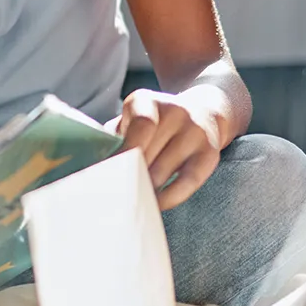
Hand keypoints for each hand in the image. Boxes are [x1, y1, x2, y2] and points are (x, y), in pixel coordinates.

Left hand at [109, 88, 225, 209]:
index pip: (141, 125)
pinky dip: (169, 197)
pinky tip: (156, 204)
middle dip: (129, 176)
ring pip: (163, 171)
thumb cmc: (154, 124)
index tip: (110, 173)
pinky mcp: (209, 154)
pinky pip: (187, 182)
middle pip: (148, 153)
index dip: (125, 152)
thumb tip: (95, 165)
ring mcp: (195, 132)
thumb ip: (113, 137)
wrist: (203, 112)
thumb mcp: (130, 120)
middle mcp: (175, 112)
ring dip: (145, 189)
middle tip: (114, 195)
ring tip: (130, 201)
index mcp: (147, 101)